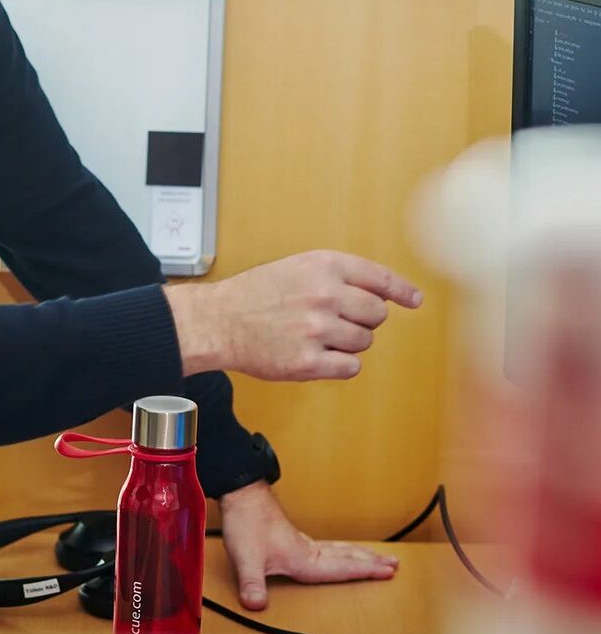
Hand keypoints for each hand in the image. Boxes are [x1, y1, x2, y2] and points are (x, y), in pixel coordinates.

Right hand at [165, 249, 421, 381]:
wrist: (219, 321)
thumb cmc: (256, 295)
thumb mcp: (297, 268)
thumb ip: (337, 276)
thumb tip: (384, 294)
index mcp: (323, 266)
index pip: (379, 278)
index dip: (400, 291)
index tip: (413, 300)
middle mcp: (324, 294)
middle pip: (377, 314)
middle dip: (362, 320)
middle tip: (335, 320)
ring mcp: (318, 329)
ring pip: (364, 342)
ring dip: (347, 342)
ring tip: (315, 335)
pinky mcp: (309, 361)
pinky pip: (350, 367)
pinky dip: (338, 364)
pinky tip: (315, 354)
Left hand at [219, 480, 398, 609]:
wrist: (241, 492)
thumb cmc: (246, 521)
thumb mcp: (246, 557)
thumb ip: (252, 583)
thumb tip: (256, 605)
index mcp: (303, 557)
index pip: (341, 567)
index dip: (365, 571)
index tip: (388, 571)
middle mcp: (306, 548)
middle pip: (345, 556)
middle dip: (370, 562)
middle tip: (394, 564)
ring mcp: (300, 541)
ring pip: (337, 549)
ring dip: (358, 554)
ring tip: (376, 557)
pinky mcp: (292, 537)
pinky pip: (325, 546)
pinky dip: (340, 550)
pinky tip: (337, 552)